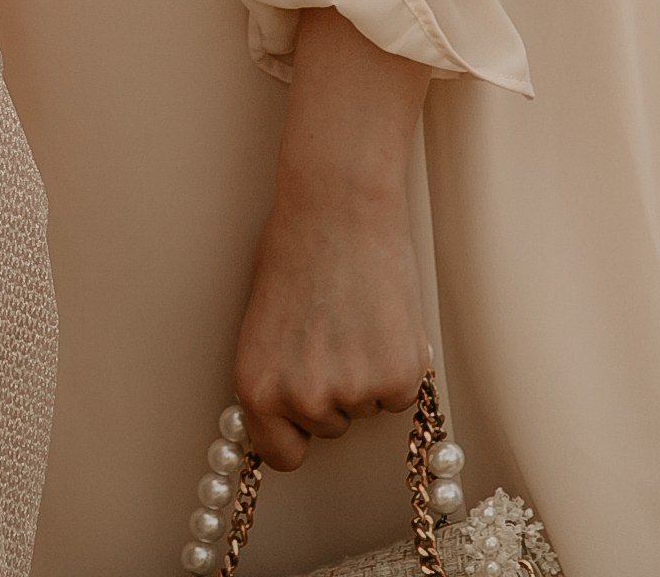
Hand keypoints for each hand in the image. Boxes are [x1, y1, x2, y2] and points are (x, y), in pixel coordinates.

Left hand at [232, 7, 431, 469]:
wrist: (336, 205)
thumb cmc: (296, 251)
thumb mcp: (267, 326)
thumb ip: (277, 376)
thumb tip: (295, 417)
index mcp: (257, 388)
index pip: (280, 455)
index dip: (297, 434)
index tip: (306, 417)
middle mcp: (300, 401)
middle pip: (330, 426)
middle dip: (336, 388)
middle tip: (333, 330)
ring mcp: (351, 394)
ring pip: (368, 407)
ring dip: (368, 373)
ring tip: (355, 314)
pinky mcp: (396, 380)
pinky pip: (402, 393)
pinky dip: (399, 363)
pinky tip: (382, 316)